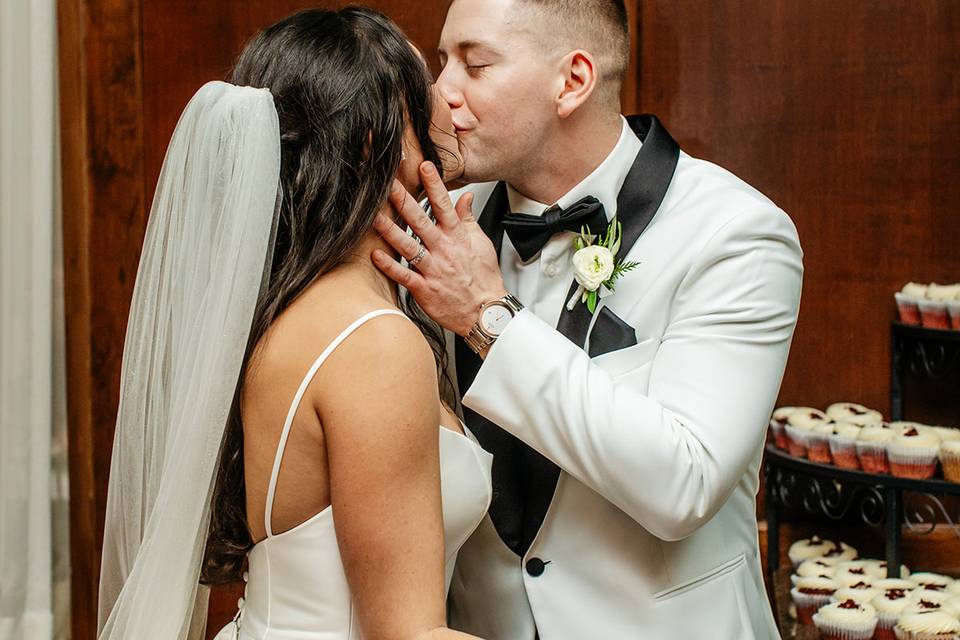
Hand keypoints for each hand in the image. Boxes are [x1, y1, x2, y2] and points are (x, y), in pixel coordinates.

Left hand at [372, 161, 507, 336]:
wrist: (486, 313)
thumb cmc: (483, 279)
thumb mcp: (481, 244)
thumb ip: (468, 219)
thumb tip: (466, 197)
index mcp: (457, 237)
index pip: (445, 205)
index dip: (434, 184)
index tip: (423, 166)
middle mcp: (444, 250)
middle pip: (420, 221)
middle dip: (403, 201)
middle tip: (388, 184)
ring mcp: (433, 270)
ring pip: (408, 246)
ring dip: (390, 231)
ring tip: (374, 216)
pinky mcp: (424, 289)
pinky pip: (404, 276)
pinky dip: (389, 266)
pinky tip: (375, 255)